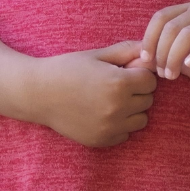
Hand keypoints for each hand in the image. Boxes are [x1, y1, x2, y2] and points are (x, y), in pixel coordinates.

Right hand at [34, 40, 157, 146]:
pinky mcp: (102, 140)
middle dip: (136, 92)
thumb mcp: (97, 55)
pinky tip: (100, 114)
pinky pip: (125, 134)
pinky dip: (118, 126)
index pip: (151, 81)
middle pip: (147, 100)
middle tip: (114, 85)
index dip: (139, 74)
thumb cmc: (67, 69)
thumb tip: (150, 50)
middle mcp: (118, 108)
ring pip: (140, 120)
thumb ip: (126, 51)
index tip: (124, 72)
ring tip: (110, 101)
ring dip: (131, 110)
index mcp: (119, 83)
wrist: (38, 94)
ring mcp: (110, 127)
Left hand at [141, 2, 189, 92]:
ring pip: (187, 33)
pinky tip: (189, 66)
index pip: (160, 17)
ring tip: (172, 75)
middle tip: (162, 73)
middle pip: (171, 26)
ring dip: (174, 57)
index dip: (148, 39)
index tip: (145, 61)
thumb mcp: (180, 57)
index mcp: (188, 11)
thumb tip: (135, 58)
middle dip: (161, 52)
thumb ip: (161, 53)